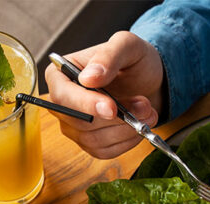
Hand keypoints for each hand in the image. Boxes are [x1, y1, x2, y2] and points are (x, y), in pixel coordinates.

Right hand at [45, 32, 163, 158]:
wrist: (149, 81)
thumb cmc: (134, 60)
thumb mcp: (126, 46)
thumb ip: (108, 56)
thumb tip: (88, 77)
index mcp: (60, 75)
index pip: (63, 97)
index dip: (86, 105)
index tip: (111, 108)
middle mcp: (62, 104)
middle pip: (80, 122)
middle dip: (116, 118)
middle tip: (144, 106)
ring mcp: (75, 127)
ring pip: (94, 140)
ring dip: (126, 129)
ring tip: (147, 112)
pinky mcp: (90, 144)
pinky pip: (104, 152)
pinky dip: (127, 141)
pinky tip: (139, 126)